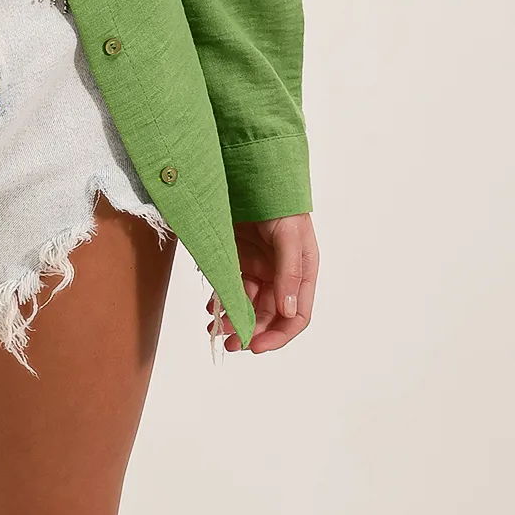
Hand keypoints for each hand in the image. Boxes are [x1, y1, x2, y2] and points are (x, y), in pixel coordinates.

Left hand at [208, 213, 318, 352]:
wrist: (248, 169)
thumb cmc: (278, 200)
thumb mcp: (288, 234)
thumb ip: (288, 272)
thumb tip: (288, 311)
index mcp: (301, 272)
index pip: (296, 315)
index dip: (278, 334)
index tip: (256, 345)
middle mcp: (280, 274)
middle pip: (268, 314)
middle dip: (250, 331)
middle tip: (229, 342)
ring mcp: (258, 266)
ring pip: (247, 304)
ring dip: (233, 318)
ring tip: (215, 327)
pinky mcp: (237, 257)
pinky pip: (231, 286)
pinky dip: (222, 299)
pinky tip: (212, 306)